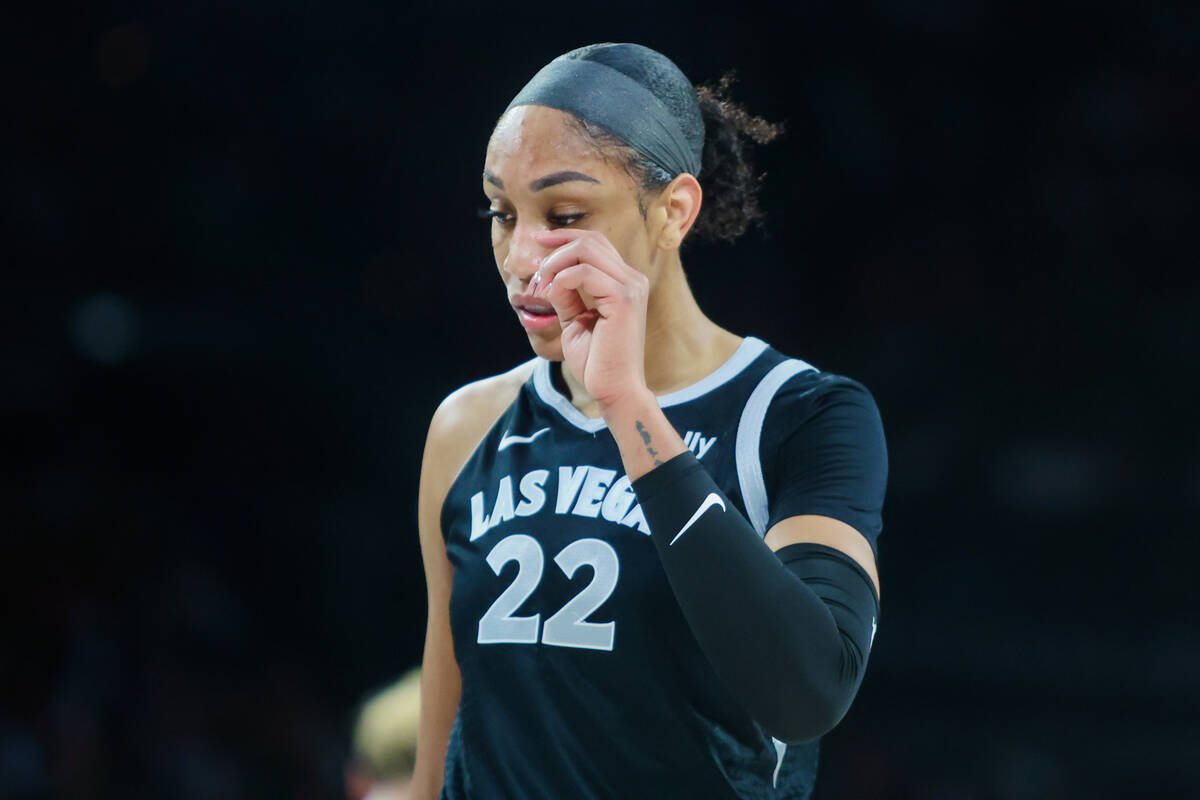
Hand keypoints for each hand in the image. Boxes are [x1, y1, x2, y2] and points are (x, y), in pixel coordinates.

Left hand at [530, 228, 650, 410]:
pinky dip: (561, 281)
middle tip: (535, 272)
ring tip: (541, 288)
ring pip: (586, 250)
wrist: (614, 390)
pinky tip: (552, 296)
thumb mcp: (575, 321)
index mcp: (624, 282)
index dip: (565, 236)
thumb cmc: (597, 362)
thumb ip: (567, 295)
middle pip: (590, 240)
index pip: (596, 243)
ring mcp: (630, 287)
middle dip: (556, 249)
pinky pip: (584, 273)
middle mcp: (632, 280)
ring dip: (555, 264)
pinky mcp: (623, 300)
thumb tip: (550, 274)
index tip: (538, 240)